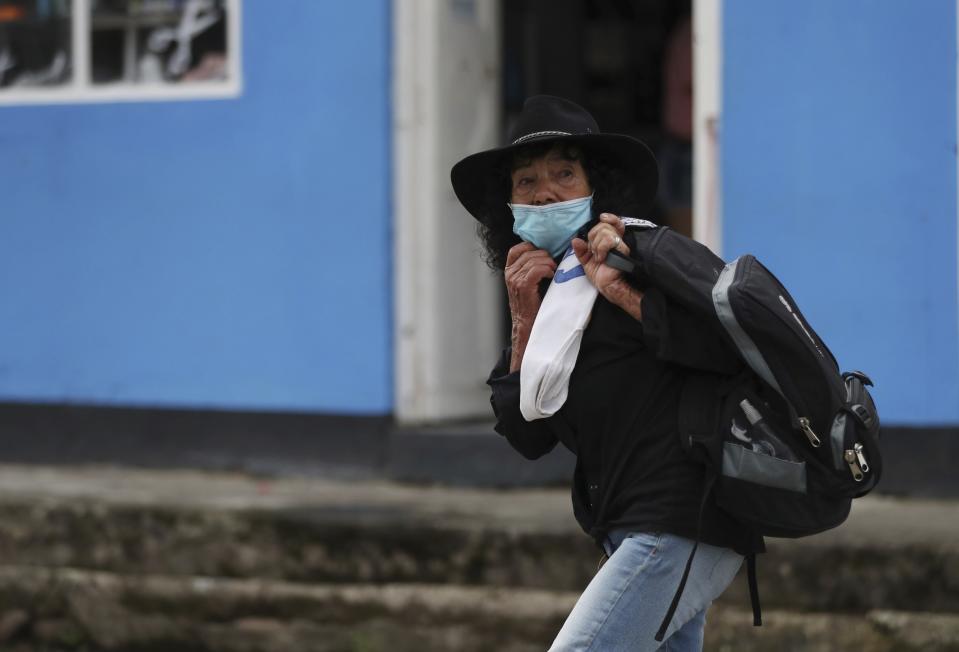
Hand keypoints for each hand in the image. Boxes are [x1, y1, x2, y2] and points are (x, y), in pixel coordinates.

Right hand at [505, 241, 556, 370]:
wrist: (527, 326)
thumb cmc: (532, 306)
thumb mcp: (527, 283)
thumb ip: (531, 268)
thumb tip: (547, 254)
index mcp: (509, 270)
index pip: (519, 248)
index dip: (534, 247)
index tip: (545, 256)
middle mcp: (510, 273)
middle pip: (530, 251)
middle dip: (546, 256)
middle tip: (553, 267)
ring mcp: (515, 279)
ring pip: (536, 259)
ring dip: (549, 264)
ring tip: (553, 273)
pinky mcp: (523, 286)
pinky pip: (537, 269)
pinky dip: (547, 270)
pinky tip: (551, 276)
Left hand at [571, 213, 631, 300]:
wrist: (607, 286)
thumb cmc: (600, 274)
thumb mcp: (586, 261)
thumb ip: (581, 250)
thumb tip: (575, 240)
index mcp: (609, 241)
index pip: (613, 222)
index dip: (609, 217)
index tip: (602, 217)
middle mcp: (617, 240)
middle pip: (604, 225)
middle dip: (593, 237)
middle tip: (593, 251)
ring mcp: (620, 245)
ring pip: (605, 231)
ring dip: (596, 245)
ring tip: (598, 257)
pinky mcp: (622, 250)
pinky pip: (608, 240)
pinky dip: (601, 249)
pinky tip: (602, 259)